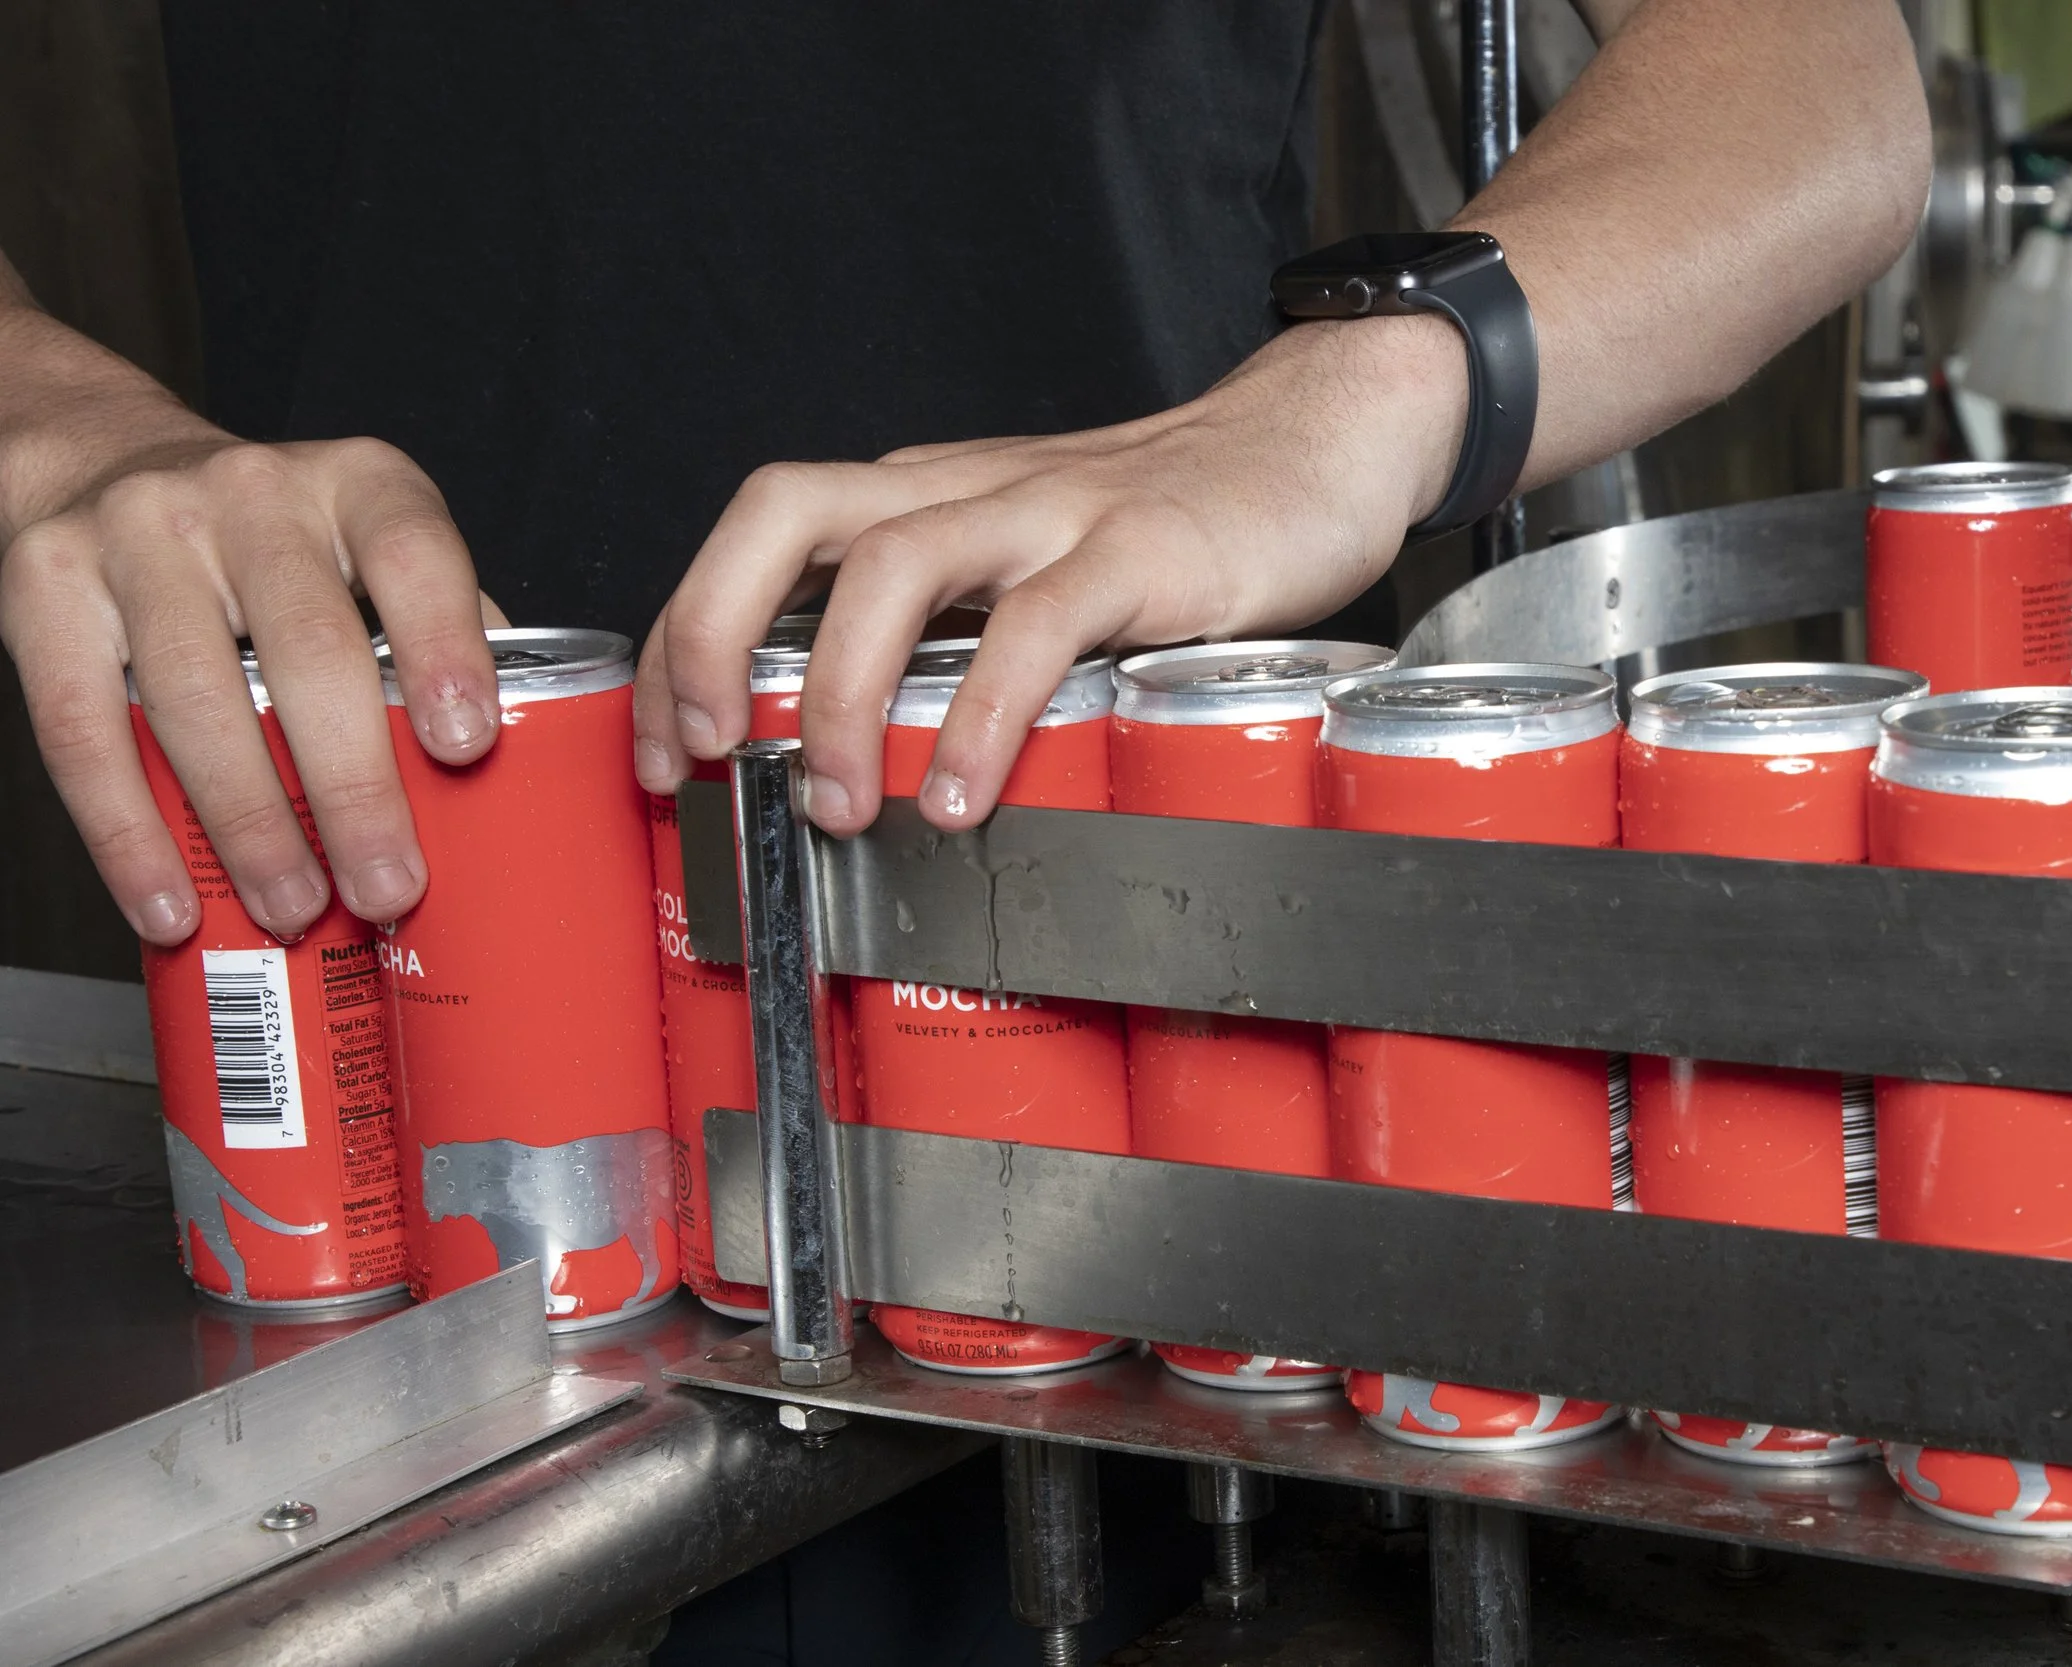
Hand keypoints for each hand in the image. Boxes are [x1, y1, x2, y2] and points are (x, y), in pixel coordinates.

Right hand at [1, 428, 499, 943]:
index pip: (415, 555)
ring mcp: (138, 533)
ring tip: (294, 909)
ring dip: (251, 825)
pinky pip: (81, 727)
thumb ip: (438, 635)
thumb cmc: (278, 543)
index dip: (445, 650)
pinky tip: (169, 903)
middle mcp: (251, 493)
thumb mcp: (369, 549)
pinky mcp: (43, 586)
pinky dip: (127, 832)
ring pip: (195, 698)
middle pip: (310, 650)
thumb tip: (516, 772)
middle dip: (353, 787)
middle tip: (389, 887)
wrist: (106, 461)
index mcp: (358, 485)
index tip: (468, 746)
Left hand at [638, 314, 1465, 833]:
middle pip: (786, 514)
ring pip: (892, 569)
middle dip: (710, 633)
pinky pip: (1037, 626)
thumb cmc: (1175, 524)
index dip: (683, 631)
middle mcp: (967, 491)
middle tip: (701, 756)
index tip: (661, 746)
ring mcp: (1051, 513)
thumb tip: (878, 765)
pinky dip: (984, 713)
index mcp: (927, 498)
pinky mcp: (1141, 551)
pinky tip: (964, 795)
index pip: (758, 534)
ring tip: (837, 805)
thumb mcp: (1035, 568)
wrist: (1322, 442)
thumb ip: (961, 637)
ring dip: (838, 694)